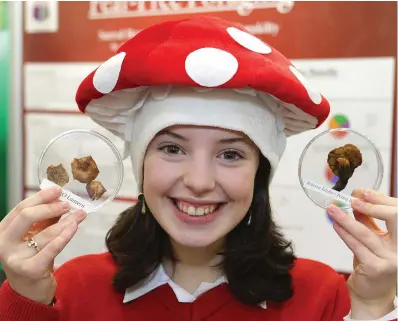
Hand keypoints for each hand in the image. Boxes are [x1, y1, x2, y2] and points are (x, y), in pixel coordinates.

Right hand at [0, 187, 86, 303]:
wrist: (30, 289)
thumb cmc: (34, 256)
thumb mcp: (36, 234)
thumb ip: (46, 218)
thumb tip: (61, 198)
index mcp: (3, 230)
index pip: (21, 208)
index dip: (41, 197)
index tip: (58, 190)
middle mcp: (4, 243)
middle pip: (27, 217)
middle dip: (50, 207)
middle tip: (67, 204)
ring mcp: (15, 257)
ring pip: (44, 233)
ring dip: (66, 222)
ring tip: (80, 215)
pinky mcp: (29, 270)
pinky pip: (51, 249)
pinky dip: (65, 236)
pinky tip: (74, 227)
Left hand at [327, 189, 396, 305]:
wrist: (372, 292)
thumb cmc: (373, 260)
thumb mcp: (373, 237)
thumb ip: (367, 219)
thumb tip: (356, 198)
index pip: (397, 212)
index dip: (380, 199)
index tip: (361, 192)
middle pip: (394, 218)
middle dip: (372, 205)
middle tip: (352, 199)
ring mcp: (392, 258)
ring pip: (366, 232)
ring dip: (346, 219)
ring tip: (332, 209)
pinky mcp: (377, 267)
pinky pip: (357, 246)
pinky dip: (344, 234)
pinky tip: (335, 225)